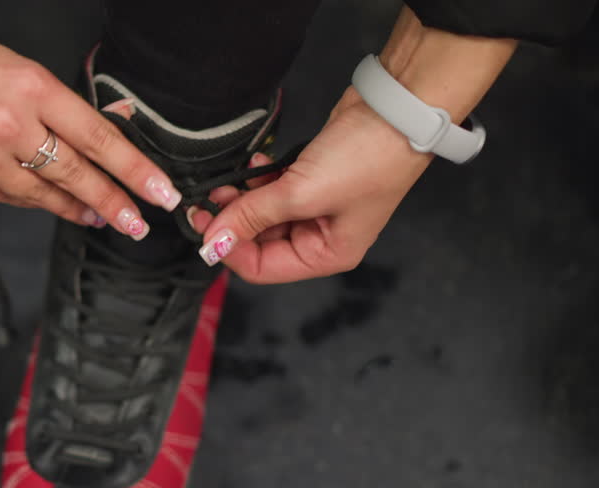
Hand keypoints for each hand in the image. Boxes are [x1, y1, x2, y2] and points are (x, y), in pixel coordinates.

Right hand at [0, 33, 180, 237]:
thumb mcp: (18, 71)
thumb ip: (57, 107)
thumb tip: (98, 142)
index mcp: (33, 89)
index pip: (98, 137)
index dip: (134, 170)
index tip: (160, 193)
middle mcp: (11, 127)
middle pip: (77, 174)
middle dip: (114, 203)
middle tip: (137, 223)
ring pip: (44, 195)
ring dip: (75, 207)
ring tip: (97, 215)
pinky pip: (8, 199)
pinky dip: (31, 200)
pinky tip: (45, 202)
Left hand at [191, 5, 514, 283]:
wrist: (396, 108)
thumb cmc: (364, 158)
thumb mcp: (301, 193)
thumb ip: (252, 217)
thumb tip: (212, 242)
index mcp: (326, 255)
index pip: (260, 268)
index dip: (228, 249)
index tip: (201, 225)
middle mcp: (321, 239)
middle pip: (259, 242)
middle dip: (232, 222)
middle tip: (205, 200)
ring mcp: (316, 209)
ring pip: (262, 215)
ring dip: (240, 200)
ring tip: (223, 182)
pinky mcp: (312, 180)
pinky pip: (273, 191)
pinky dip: (257, 182)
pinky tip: (252, 165)